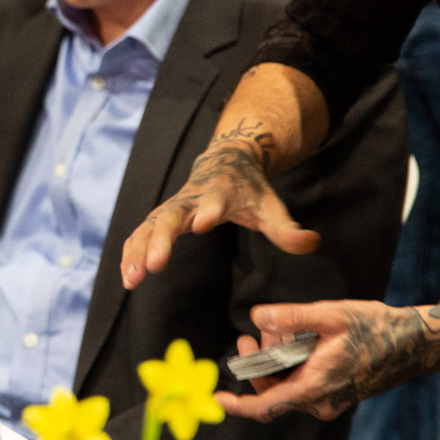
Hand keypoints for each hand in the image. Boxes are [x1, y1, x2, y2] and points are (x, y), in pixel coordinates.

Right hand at [121, 123, 319, 288]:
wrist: (225, 160)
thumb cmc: (249, 189)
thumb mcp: (271, 206)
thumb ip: (287, 228)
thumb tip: (312, 243)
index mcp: (220, 193)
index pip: (214, 201)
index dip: (209, 210)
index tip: (202, 224)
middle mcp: (190, 199)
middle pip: (170, 217)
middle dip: (160, 240)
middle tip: (154, 265)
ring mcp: (171, 207)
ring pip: (148, 227)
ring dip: (138, 252)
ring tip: (131, 279)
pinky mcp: (160, 216)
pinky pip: (140, 233)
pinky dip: (131, 252)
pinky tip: (127, 275)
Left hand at [218, 301, 439, 421]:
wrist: (415, 344)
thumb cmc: (376, 327)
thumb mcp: (332, 315)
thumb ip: (292, 317)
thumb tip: (256, 316)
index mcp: (315, 387)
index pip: (266, 405)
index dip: (238, 406)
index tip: (215, 400)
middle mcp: (320, 402)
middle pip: (272, 393)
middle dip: (256, 366)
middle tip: (250, 337)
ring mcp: (330, 401)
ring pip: (287, 388)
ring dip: (274, 364)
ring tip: (274, 332)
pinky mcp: (337, 395)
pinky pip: (302, 386)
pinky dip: (291, 367)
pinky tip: (295, 341)